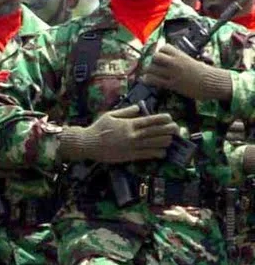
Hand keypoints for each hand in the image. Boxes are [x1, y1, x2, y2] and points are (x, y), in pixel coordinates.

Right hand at [61, 105, 178, 163]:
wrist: (87, 144)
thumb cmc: (97, 128)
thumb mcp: (110, 115)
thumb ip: (126, 111)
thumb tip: (139, 107)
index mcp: (130, 124)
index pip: (152, 120)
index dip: (164, 119)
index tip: (170, 118)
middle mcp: (133, 135)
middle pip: (157, 132)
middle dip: (169, 130)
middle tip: (176, 129)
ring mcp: (132, 146)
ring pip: (155, 144)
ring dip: (165, 142)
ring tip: (171, 140)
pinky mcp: (129, 156)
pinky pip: (147, 155)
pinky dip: (156, 153)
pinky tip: (162, 152)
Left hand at [139, 43, 233, 101]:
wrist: (211, 82)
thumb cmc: (204, 72)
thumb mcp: (193, 61)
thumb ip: (181, 59)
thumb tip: (172, 57)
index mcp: (182, 55)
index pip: (165, 47)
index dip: (160, 51)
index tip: (160, 55)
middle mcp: (176, 63)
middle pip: (156, 57)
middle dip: (152, 60)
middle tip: (153, 65)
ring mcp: (173, 74)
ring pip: (152, 68)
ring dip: (148, 71)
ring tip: (149, 73)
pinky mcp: (172, 84)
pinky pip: (155, 81)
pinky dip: (148, 80)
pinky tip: (147, 80)